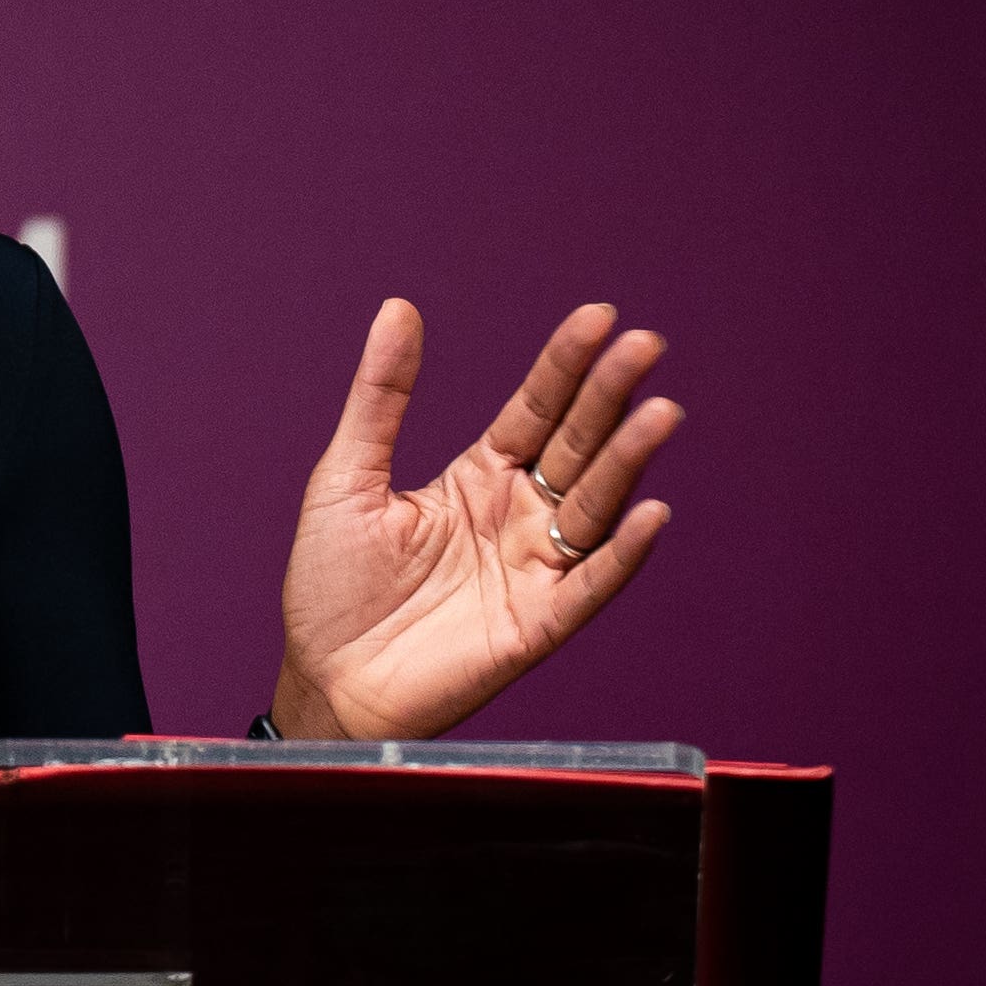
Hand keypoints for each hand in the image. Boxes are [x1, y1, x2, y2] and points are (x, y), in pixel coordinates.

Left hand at [272, 301, 680, 740]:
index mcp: (476, 479)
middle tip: (644, 345)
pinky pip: (589, 586)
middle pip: (575, 446)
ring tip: (660, 414)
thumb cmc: (330, 584)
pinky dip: (620, 553)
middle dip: (609, 397)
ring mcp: (532, 570)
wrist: (324, 678)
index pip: (534, 410)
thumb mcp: (346, 477)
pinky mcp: (536, 626)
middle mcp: (516, 518)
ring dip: (628, 462)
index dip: (565, 366)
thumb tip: (398, 308)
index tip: (598, 316)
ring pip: (592, 506)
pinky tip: (649, 513)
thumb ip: (380, 397)